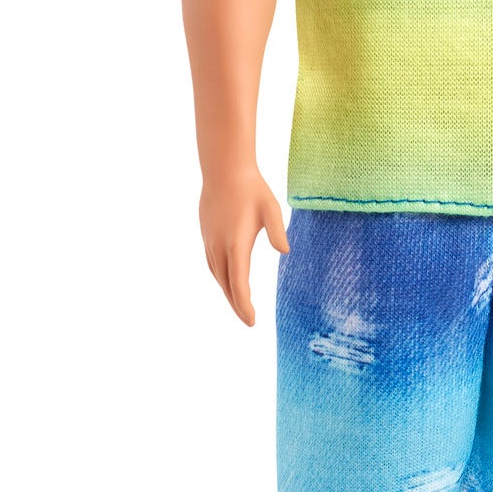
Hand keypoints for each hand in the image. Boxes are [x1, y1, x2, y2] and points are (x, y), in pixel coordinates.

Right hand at [198, 166, 288, 325]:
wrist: (224, 169)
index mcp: (236, 245)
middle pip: (226, 286)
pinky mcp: (206, 235)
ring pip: (217, 276)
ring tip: (239, 305)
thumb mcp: (271, 208)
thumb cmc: (252, 189)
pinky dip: (221, 278)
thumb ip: (277, 231)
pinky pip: (212, 264)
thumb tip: (285, 252)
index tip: (252, 321)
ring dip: (227, 292)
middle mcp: (220, 247)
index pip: (239, 285)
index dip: (244, 306)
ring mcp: (210, 241)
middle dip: (236, 305)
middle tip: (248, 321)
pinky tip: (228, 280)